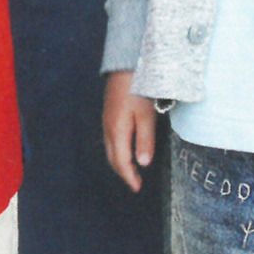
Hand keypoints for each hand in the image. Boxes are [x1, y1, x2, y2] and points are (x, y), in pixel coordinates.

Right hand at [103, 70, 156, 192]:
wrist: (125, 65)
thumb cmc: (138, 89)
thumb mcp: (146, 115)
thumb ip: (145, 140)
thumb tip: (142, 164)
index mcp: (117, 131)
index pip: (121, 162)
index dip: (129, 177)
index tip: (138, 188)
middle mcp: (108, 128)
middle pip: (113, 157)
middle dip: (123, 172)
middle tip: (135, 182)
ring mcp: (107, 120)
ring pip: (111, 148)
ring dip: (120, 161)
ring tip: (132, 168)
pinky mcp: (109, 112)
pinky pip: (111, 138)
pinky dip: (118, 149)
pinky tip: (127, 147)